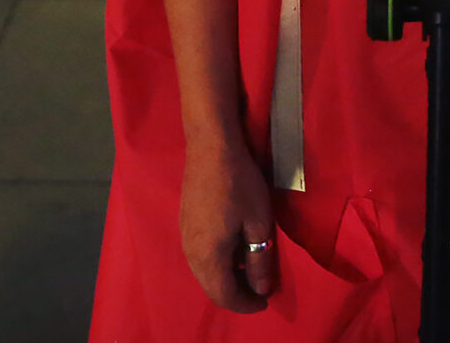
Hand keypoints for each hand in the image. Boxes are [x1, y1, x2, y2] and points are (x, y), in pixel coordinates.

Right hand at [179, 133, 276, 312]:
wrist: (210, 146)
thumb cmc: (240, 184)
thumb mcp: (259, 223)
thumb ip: (259, 261)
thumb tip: (261, 290)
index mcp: (208, 256)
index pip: (225, 295)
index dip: (246, 304)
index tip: (266, 301)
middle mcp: (190, 252)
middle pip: (211, 287)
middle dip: (236, 294)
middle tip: (260, 288)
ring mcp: (184, 237)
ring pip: (204, 272)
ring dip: (226, 278)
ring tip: (249, 268)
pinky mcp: (184, 223)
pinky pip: (199, 256)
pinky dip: (217, 262)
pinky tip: (233, 248)